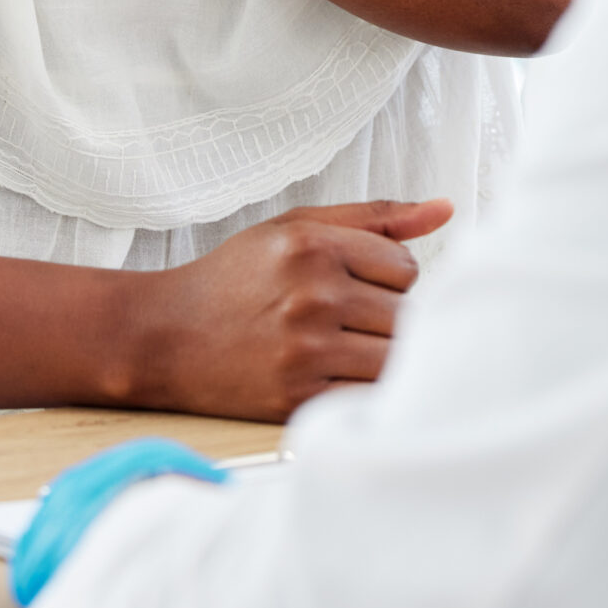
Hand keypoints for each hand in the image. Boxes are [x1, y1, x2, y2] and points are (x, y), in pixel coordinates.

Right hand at [125, 198, 454, 421]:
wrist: (163, 337)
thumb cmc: (234, 280)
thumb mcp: (295, 229)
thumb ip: (375, 218)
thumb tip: (445, 209)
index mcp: (314, 246)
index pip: (407, 270)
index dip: (389, 281)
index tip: (358, 287)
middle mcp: (312, 295)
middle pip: (408, 316)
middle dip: (388, 320)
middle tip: (351, 321)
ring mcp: (306, 350)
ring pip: (396, 359)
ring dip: (381, 357)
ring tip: (346, 348)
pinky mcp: (297, 398)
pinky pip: (367, 397)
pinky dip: (361, 389)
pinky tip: (333, 375)